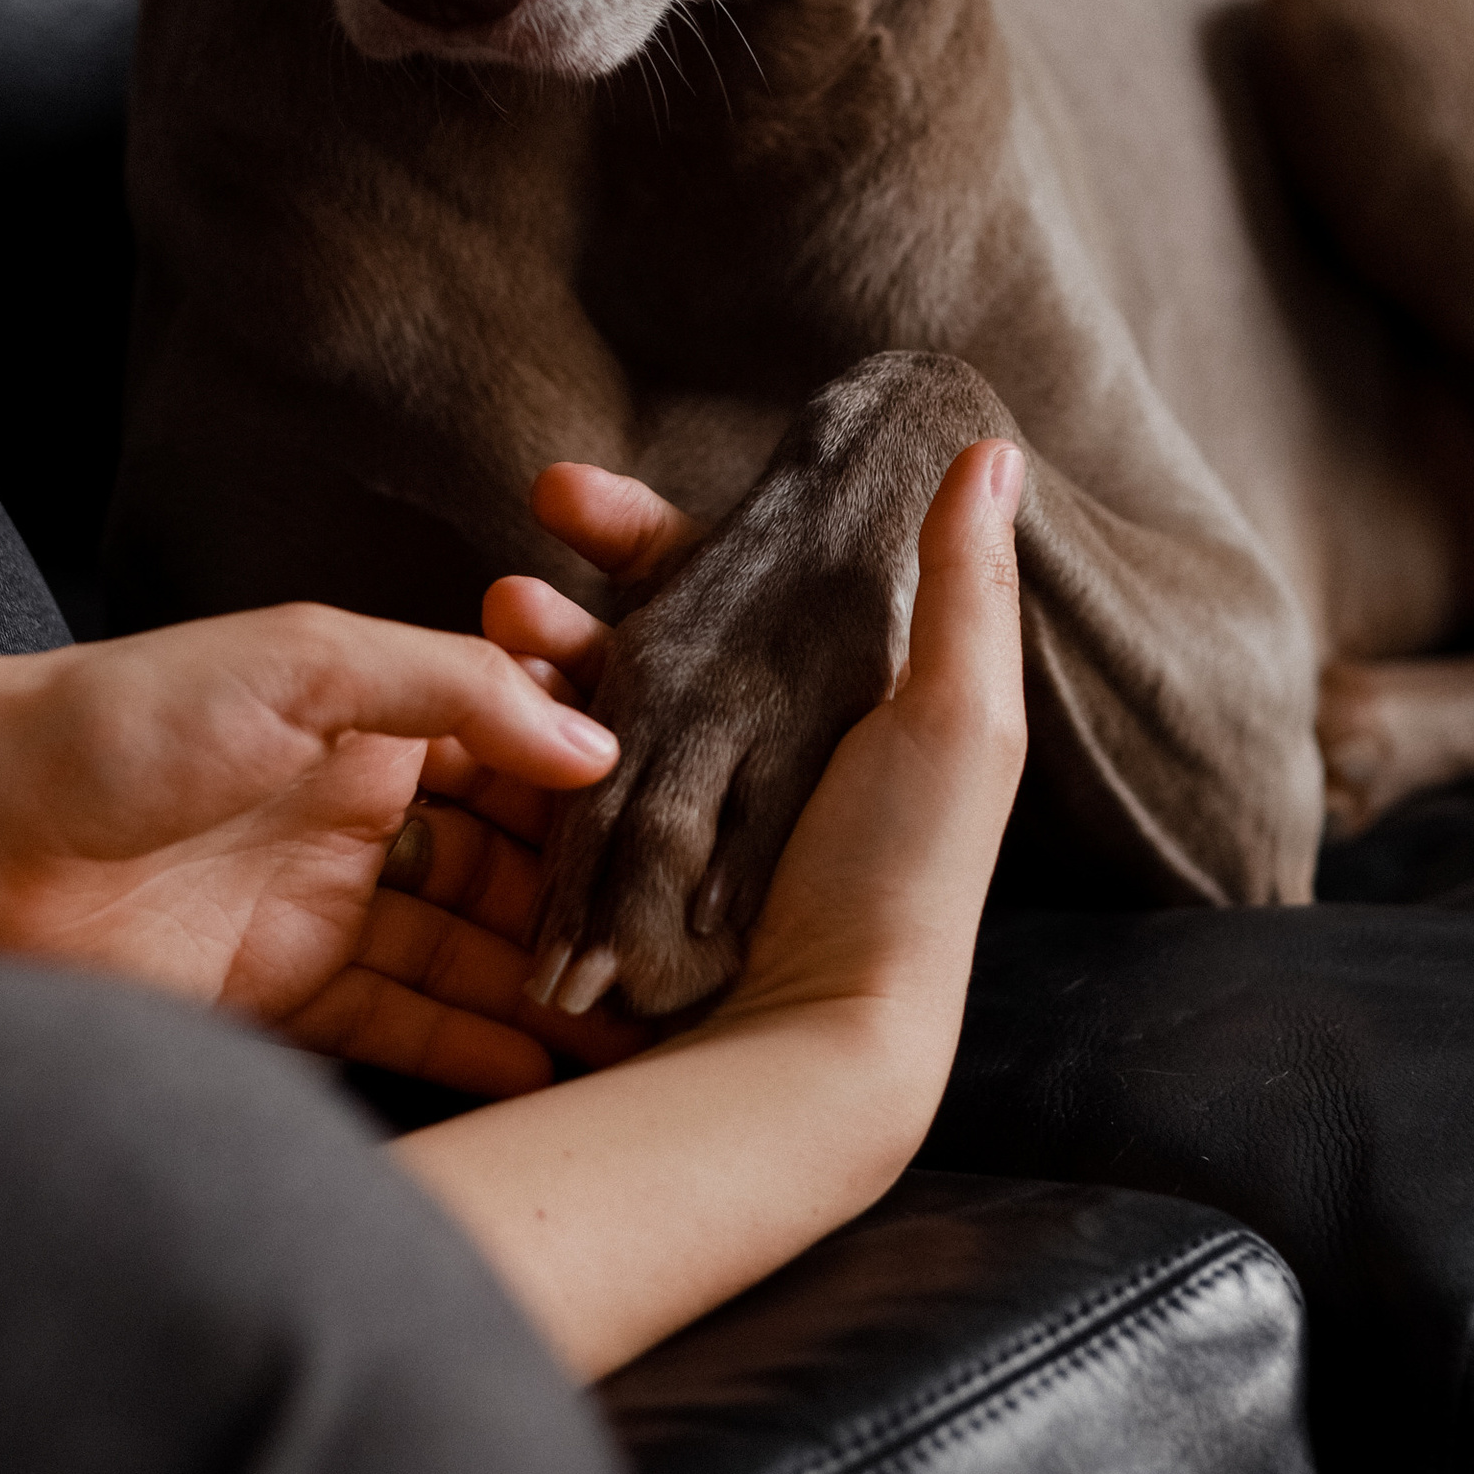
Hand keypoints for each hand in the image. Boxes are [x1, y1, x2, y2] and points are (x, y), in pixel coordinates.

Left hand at [0, 604, 639, 1096]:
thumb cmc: (124, 718)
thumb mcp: (307, 662)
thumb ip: (455, 693)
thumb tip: (596, 749)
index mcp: (373, 714)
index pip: (521, 749)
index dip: (601, 788)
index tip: (694, 825)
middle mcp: (360, 809)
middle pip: (508, 861)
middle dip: (594, 903)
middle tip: (692, 952)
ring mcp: (322, 905)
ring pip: (466, 952)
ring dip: (549, 988)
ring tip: (646, 1030)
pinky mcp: (279, 994)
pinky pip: (400, 1024)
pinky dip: (475, 1050)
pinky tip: (550, 1076)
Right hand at [489, 444, 1024, 1062]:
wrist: (830, 1027)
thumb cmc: (909, 870)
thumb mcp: (959, 719)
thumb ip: (962, 588)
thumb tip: (992, 446)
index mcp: (815, 693)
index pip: (714, 581)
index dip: (637, 533)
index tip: (564, 491)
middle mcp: (740, 741)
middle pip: (628, 637)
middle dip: (562, 595)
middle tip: (513, 569)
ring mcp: (670, 809)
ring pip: (576, 702)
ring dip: (528, 652)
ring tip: (496, 618)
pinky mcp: (614, 871)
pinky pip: (549, 787)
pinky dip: (508, 741)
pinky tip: (481, 707)